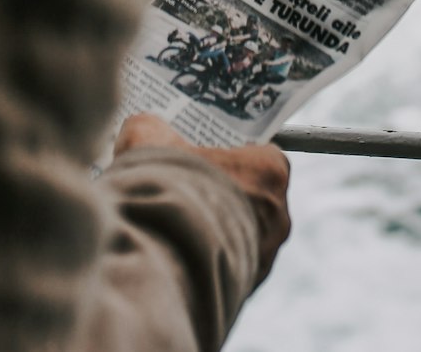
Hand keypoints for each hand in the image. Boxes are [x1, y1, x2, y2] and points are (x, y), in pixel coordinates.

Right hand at [114, 114, 291, 283]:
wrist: (154, 256)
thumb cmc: (163, 188)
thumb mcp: (147, 137)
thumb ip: (150, 129)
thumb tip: (142, 129)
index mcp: (271, 172)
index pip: (261, 157)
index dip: (230, 157)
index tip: (203, 159)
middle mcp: (279, 217)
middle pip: (252, 200)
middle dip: (219, 197)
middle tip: (183, 192)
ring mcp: (264, 259)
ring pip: (240, 238)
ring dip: (213, 233)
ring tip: (173, 227)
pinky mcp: (244, 291)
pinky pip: (226, 270)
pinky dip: (206, 263)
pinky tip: (174, 255)